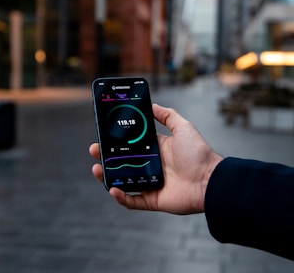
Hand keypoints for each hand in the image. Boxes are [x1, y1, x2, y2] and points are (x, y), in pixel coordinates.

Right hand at [89, 104, 222, 214]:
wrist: (210, 180)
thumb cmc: (198, 153)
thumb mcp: (183, 127)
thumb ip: (168, 115)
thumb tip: (152, 104)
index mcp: (155, 150)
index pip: (131, 144)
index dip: (117, 140)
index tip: (104, 134)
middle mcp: (151, 166)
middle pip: (123, 162)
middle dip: (106, 156)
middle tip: (94, 150)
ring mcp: (150, 183)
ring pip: (123, 180)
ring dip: (108, 176)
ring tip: (97, 168)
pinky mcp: (153, 199)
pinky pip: (133, 200)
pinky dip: (121, 197)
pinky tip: (113, 189)